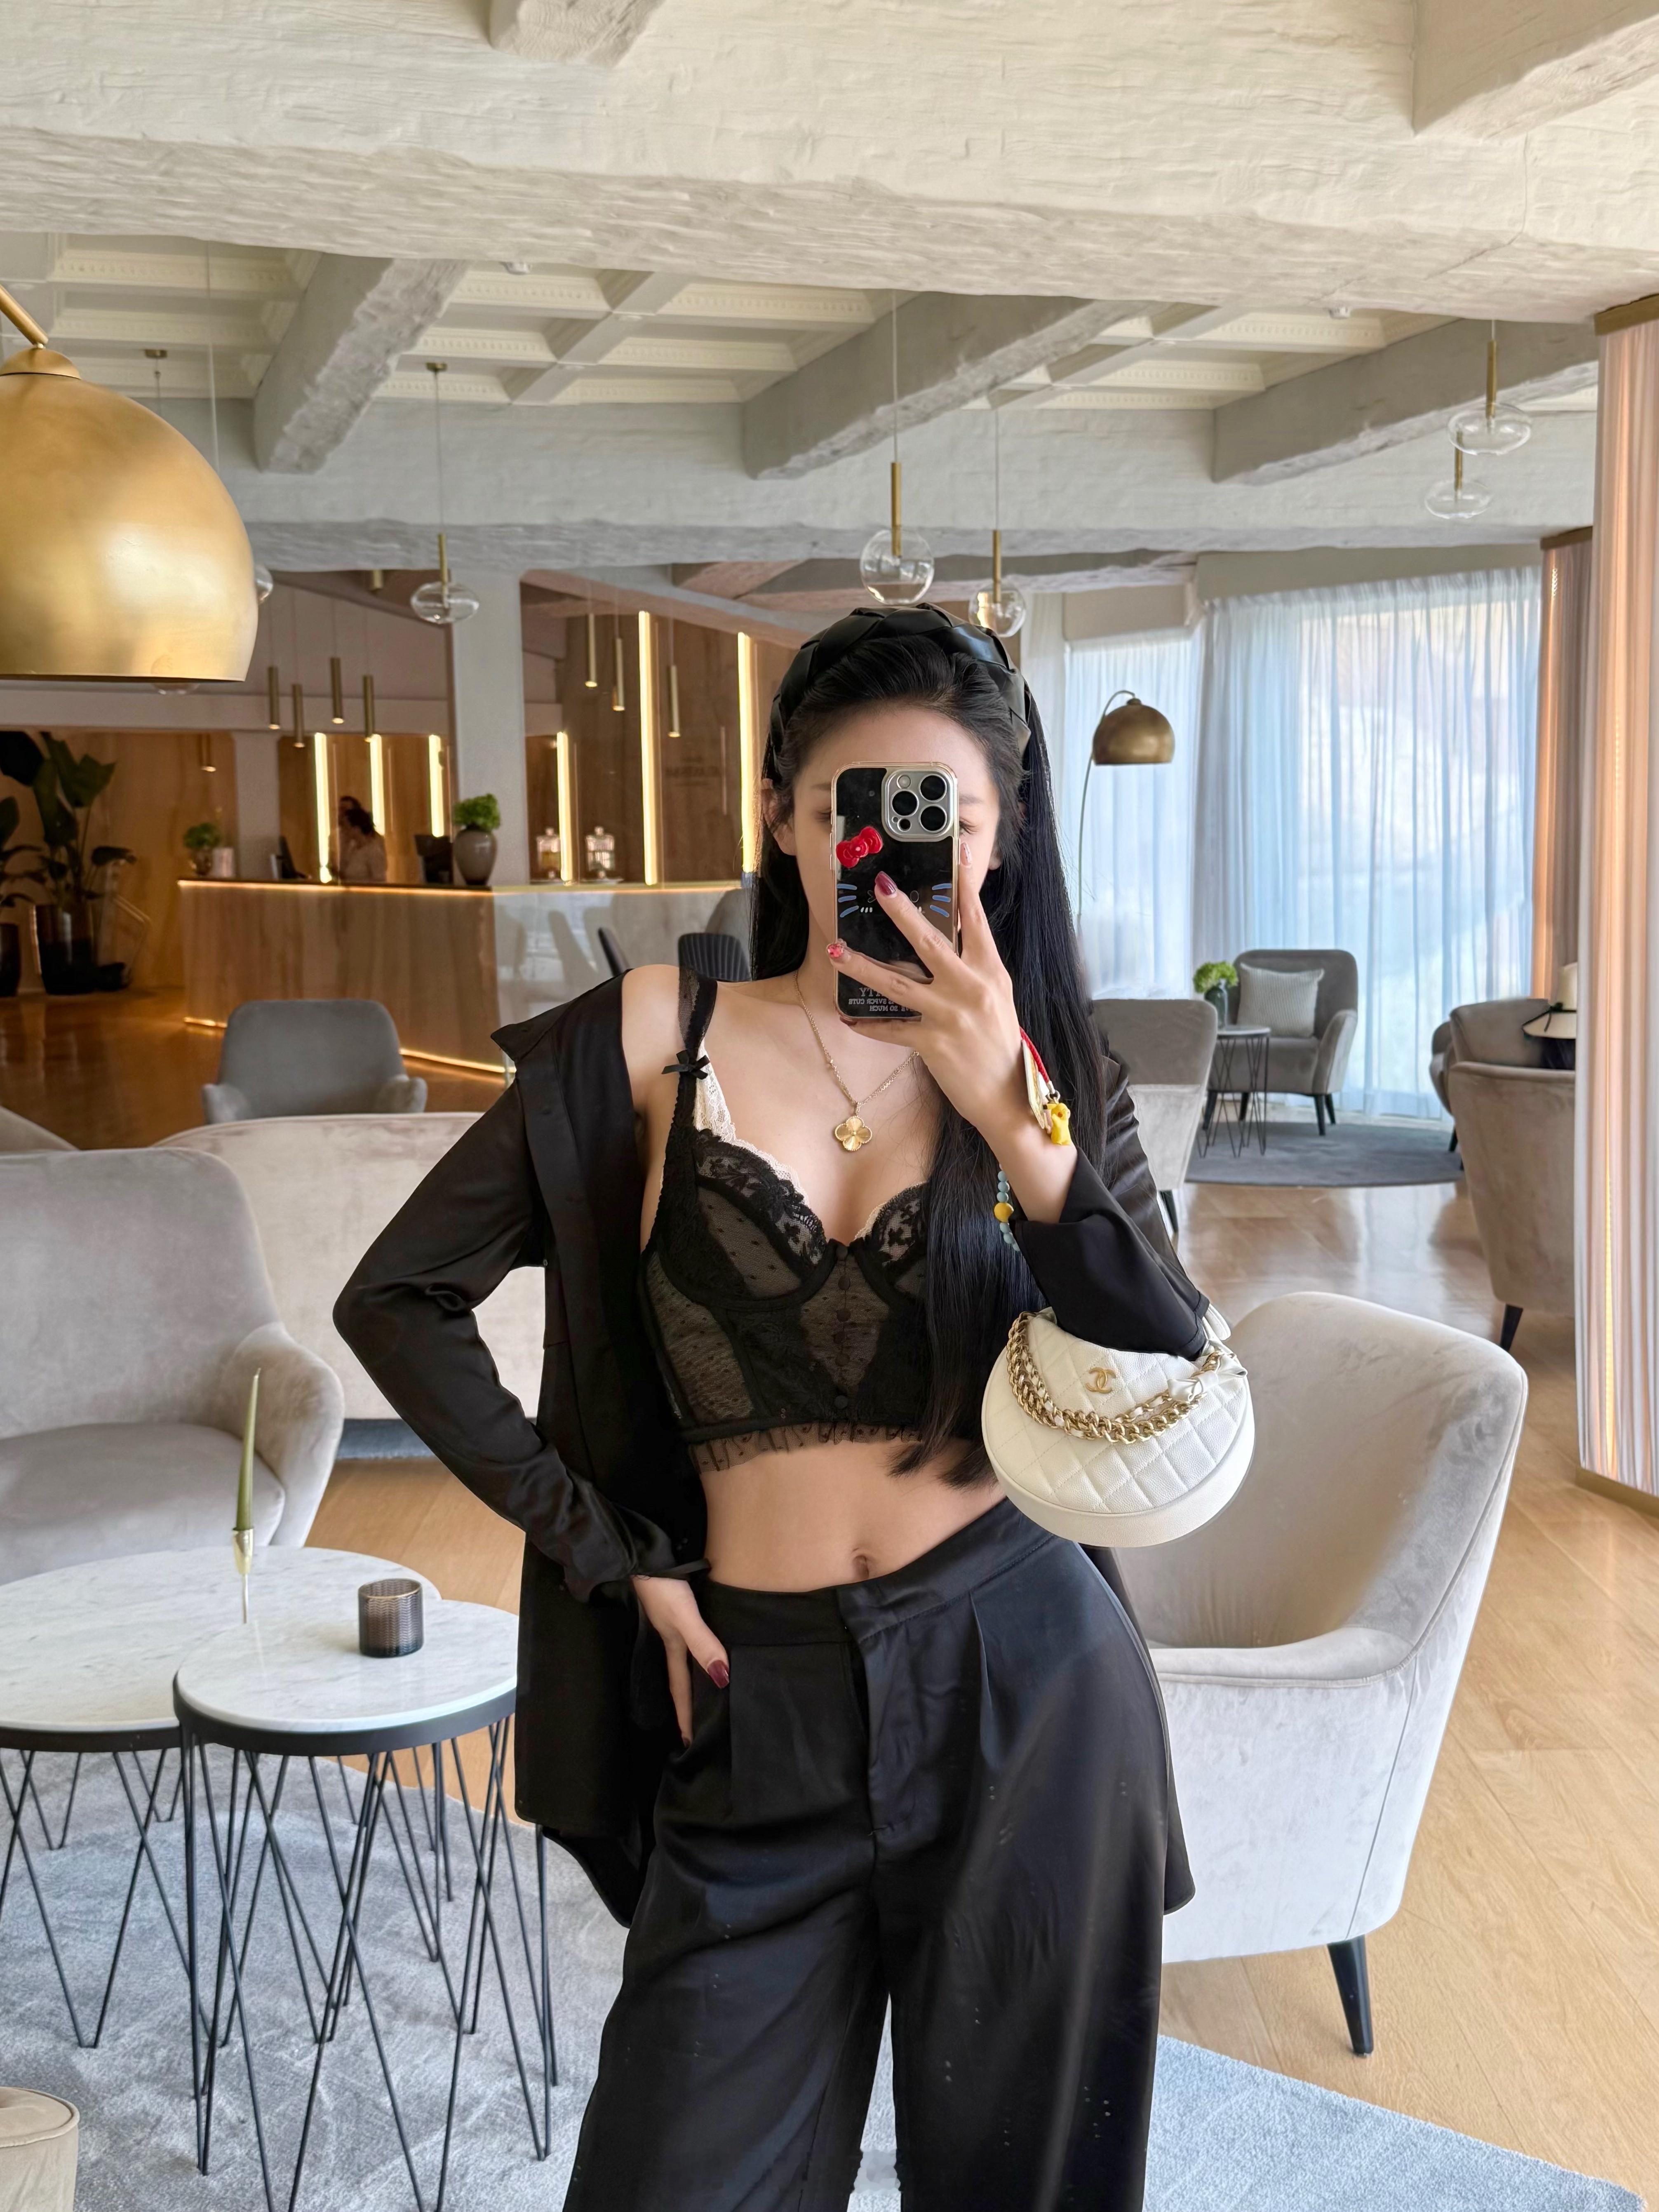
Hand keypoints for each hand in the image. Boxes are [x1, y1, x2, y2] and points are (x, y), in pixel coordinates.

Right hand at [632, 1574, 729, 1744]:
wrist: (644, 1551)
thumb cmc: (663, 1586)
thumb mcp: (683, 1617)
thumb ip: (702, 1644)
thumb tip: (722, 1679)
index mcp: (672, 1644)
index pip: (680, 1687)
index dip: (685, 1714)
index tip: (689, 1742)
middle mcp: (672, 1635)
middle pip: (682, 1673)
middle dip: (689, 1699)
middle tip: (699, 1722)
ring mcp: (673, 1617)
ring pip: (687, 1652)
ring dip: (693, 1671)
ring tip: (707, 1687)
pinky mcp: (678, 1600)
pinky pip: (693, 1630)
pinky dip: (699, 1642)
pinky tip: (708, 1638)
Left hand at [830, 839, 1026, 1146]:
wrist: (1008, 1094)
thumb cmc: (1000, 1042)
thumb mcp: (996, 996)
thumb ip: (974, 966)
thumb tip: (949, 938)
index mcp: (990, 971)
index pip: (975, 920)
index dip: (963, 886)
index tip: (953, 852)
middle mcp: (970, 988)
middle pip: (930, 942)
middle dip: (902, 913)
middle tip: (880, 888)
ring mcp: (950, 1015)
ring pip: (897, 983)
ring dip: (862, 966)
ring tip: (836, 950)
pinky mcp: (932, 1043)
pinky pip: (891, 1029)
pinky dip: (867, 1025)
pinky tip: (847, 1017)